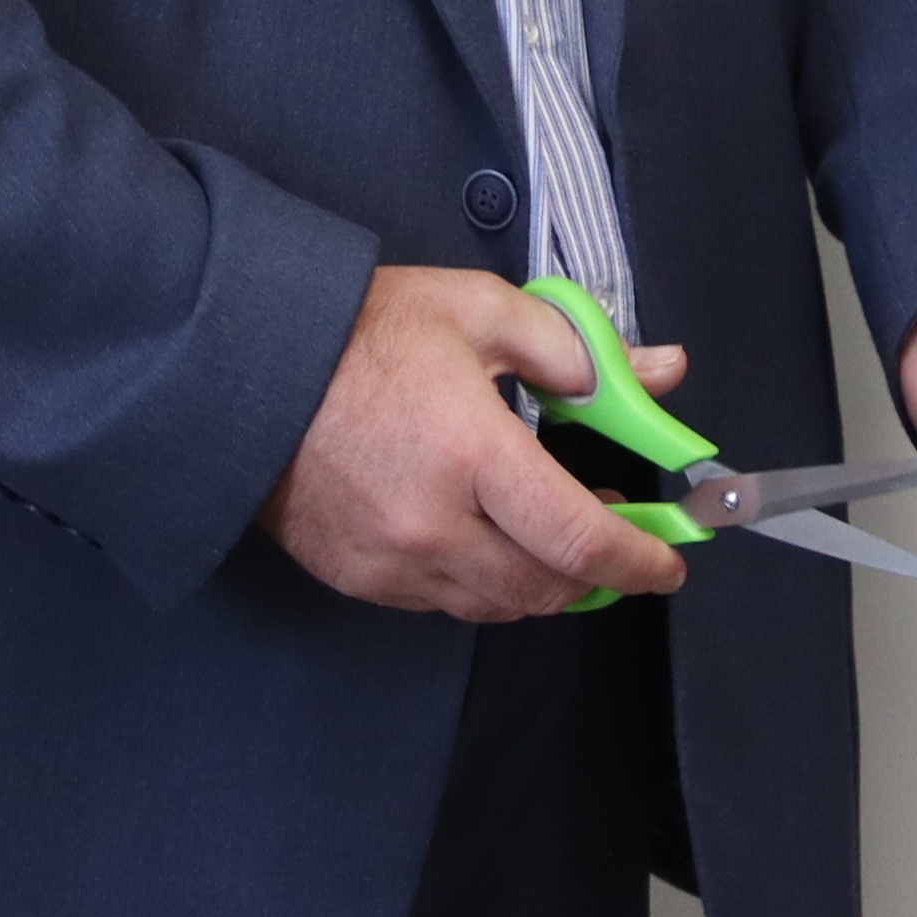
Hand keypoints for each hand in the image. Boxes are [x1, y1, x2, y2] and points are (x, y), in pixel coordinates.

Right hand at [257, 268, 692, 620]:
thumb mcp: (478, 310)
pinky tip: (486, 540)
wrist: (246, 366)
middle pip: (547, 588)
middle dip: (598, 573)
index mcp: (474, 456)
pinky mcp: (358, 576)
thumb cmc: (361, 332)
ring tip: (553, 537)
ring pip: (497, 606)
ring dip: (542, 584)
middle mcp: (435, 525)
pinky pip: (443, 601)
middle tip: (616, 535)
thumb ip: (576, 349)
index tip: (669, 560)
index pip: (582, 539)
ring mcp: (393, 561)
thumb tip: (659, 372)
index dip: (640, 558)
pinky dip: (482, 584)